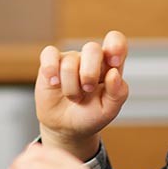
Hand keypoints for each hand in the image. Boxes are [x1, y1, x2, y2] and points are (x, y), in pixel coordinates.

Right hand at [35, 30, 128, 159]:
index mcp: (109, 65)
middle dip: (89, 74)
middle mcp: (91, 58)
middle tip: (87, 90)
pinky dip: (51, 70)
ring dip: (71, 87)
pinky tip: (54, 83)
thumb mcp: (109, 110)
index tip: (114, 64)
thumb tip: (114, 73)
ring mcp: (70, 59)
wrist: (65, 128)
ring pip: (70, 62)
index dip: (116, 46)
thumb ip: (118, 93)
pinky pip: (49, 54)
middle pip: (92, 48)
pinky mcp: (51, 62)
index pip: (116, 41)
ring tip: (73, 97)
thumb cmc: (90, 115)